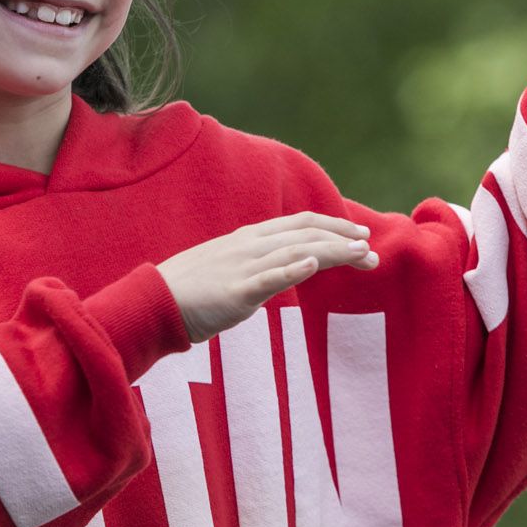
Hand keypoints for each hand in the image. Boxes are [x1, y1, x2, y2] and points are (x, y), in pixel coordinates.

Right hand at [156, 213, 377, 342]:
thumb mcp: (227, 268)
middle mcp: (250, 246)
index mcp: (248, 239)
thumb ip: (256, 264)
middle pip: (306, 234)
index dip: (333, 226)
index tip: (359, 236)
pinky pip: (269, 277)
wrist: (155, 302)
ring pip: (297, 251)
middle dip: (343, 240)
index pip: (299, 224)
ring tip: (362, 255)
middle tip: (371, 250)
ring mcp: (243, 267)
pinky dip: (293, 269)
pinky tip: (315, 264)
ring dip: (333, 251)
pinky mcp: (236, 292)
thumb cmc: (189, 290)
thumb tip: (283, 267)